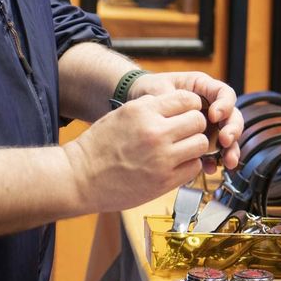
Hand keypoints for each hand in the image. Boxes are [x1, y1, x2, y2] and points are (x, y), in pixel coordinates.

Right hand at [65, 90, 209, 212]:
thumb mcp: (121, 114)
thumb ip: (149, 107)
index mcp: (143, 111)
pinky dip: (188, 165)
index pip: (187, 99)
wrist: (79, 178)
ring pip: (201, 144)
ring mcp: (161, 158)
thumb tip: (175, 103)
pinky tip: (175, 164)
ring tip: (181, 149)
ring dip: (194, 146)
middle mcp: (155, 132)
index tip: (186, 113)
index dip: (190, 106)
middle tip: (185, 132)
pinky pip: (194, 167)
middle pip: (198, 121)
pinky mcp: (164, 181)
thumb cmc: (97, 147)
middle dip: (194, 126)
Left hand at [131, 71, 242, 171]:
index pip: (224, 93)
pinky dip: (215, 160)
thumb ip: (170, 96)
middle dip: (232, 129)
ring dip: (230, 149)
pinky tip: (210, 168)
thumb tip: (180, 109)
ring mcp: (208, 124)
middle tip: (225, 140)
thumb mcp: (158, 88)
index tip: (214, 116)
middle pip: (232, 116)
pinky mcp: (202, 140)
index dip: (224, 104)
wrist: (139, 108)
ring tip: (228, 161)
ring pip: (227, 136)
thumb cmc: (151, 90)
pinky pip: (214, 151)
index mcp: (203, 88)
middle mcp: (211, 106)